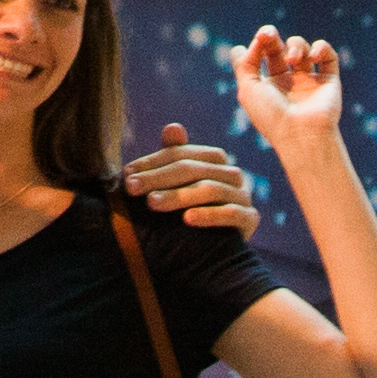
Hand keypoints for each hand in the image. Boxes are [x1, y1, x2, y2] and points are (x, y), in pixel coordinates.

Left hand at [118, 123, 260, 235]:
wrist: (218, 250)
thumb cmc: (192, 211)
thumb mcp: (178, 186)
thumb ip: (173, 156)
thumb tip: (173, 127)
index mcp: (214, 160)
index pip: (180, 154)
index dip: (151, 162)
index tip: (126, 174)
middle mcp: (232, 174)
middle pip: (193, 169)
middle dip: (158, 178)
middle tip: (132, 188)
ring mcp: (243, 196)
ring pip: (210, 189)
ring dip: (179, 195)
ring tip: (152, 202)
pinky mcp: (250, 219)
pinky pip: (232, 214)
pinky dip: (210, 215)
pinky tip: (187, 219)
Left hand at [231, 28, 348, 166]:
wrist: (302, 135)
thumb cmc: (271, 115)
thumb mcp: (248, 89)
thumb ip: (244, 64)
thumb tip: (245, 45)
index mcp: (268, 86)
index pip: (262, 55)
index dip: (259, 43)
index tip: (259, 40)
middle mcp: (288, 83)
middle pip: (279, 48)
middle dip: (272, 37)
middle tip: (268, 35)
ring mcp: (309, 81)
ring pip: (302, 49)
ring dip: (295, 45)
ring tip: (292, 60)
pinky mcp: (329, 81)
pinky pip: (328, 56)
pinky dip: (321, 48)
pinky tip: (312, 56)